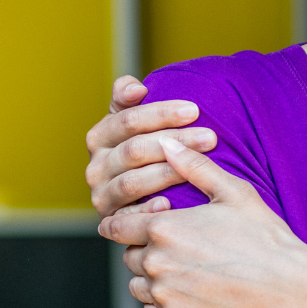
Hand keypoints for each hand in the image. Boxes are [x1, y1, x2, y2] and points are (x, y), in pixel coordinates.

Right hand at [85, 75, 215, 215]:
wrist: (141, 193)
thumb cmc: (147, 147)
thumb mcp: (136, 121)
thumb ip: (128, 100)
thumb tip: (134, 87)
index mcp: (100, 136)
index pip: (129, 121)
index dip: (161, 114)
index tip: (195, 110)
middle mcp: (96, 166)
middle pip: (135, 150)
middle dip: (175, 142)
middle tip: (211, 137)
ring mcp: (102, 194)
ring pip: (133, 182)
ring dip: (168, 173)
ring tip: (199, 166)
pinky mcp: (113, 220)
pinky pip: (128, 217)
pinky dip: (148, 209)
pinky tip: (170, 204)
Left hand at [98, 138, 306, 307]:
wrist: (287, 288)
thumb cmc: (265, 237)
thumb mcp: (234, 193)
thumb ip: (195, 167)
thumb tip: (166, 143)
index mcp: (163, 228)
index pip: (116, 225)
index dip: (124, 222)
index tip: (136, 222)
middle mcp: (155, 262)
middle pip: (128, 255)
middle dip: (145, 248)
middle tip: (178, 245)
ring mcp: (163, 294)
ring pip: (137, 283)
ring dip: (151, 276)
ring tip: (184, 268)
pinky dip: (162, 301)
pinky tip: (190, 290)